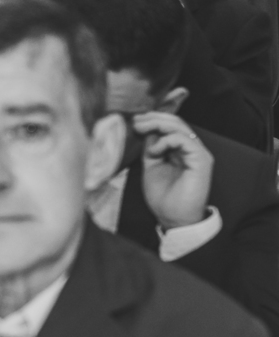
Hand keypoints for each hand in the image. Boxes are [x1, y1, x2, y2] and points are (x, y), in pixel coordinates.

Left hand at [133, 112, 213, 229]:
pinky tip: (154, 150)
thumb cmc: (163, 196)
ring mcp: (198, 154)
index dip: (153, 118)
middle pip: (176, 122)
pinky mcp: (201, 161)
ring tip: (141, 129)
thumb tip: (146, 130)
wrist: (173, 219)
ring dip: (158, 125)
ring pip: (181, 127)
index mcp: (180, 150)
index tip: (134, 120)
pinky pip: (185, 141)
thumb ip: (151, 147)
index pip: (170, 125)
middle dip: (154, 118)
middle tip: (136, 121)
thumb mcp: (151, 165)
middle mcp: (191, 149)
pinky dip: (167, 140)